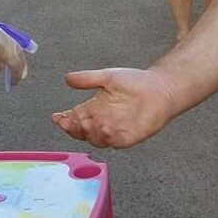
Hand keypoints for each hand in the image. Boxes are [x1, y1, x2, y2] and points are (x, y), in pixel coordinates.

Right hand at [52, 68, 176, 147]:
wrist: (159, 88)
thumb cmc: (135, 82)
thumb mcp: (107, 76)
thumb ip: (87, 78)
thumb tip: (68, 78)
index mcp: (94, 109)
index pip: (73, 119)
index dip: (64, 120)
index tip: (57, 116)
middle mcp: (101, 121)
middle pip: (81, 130)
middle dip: (75, 126)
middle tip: (73, 118)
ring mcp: (114, 131)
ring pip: (95, 138)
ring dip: (89, 131)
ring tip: (86, 122)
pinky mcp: (128, 137)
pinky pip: (115, 141)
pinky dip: (108, 137)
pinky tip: (105, 129)